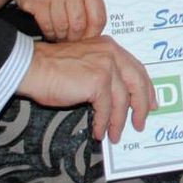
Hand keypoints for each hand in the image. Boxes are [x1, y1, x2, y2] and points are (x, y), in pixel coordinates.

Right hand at [4, 0, 107, 41]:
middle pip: (79, 25)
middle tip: (71, 39)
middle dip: (74, 38)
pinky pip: (47, 25)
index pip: (98, 18)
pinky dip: (49, 32)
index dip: (93, 34)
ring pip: (62, 27)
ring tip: (59, 33)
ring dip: (60, 36)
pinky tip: (50, 29)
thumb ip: (88, 7)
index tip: (88, 39)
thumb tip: (95, 32)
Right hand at [18, 37, 152, 141]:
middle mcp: (111, 53)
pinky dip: (104, 123)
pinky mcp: (98, 81)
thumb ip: (104, 72)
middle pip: (137, 83)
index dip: (145, 88)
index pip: (136, 69)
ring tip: (115, 134)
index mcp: (110, 47)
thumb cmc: (52, 68)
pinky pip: (106, 108)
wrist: (33, 67)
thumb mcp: (86, 63)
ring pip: (122, 100)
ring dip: (118, 121)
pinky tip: (98, 131)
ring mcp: (106, 66)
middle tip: (139, 122)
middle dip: (141, 106)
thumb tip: (118, 99)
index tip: (150, 103)